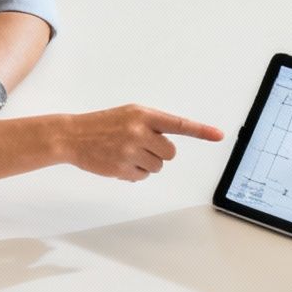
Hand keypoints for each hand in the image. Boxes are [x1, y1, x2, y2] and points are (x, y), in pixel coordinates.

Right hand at [62, 105, 223, 181]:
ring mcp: (131, 151)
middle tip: (141, 146)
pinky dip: (134, 173)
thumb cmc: (102, 124)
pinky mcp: (122, 168)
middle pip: (170, 153)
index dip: (201, 131)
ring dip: (146, 163)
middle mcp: (139, 131)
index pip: (178, 124)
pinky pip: (142, 177)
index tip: (219, 135)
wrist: (72, 135)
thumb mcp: (128, 114)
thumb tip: (170, 143)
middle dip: (159, 153)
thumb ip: (151, 124)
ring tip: (125, 153)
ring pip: (157, 167)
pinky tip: (119, 162)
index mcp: (143, 114)